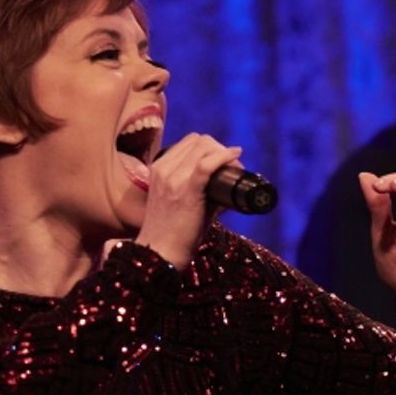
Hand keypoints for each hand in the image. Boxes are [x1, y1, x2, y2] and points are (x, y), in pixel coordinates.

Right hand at [135, 133, 242, 268]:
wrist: (160, 252)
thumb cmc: (172, 232)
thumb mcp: (178, 201)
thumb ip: (199, 189)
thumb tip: (229, 187)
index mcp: (159, 169)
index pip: (189, 143)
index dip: (211, 147)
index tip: (224, 161)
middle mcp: (164, 169)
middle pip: (199, 141)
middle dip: (220, 149)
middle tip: (234, 166)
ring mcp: (173, 179)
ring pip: (204, 148)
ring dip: (224, 154)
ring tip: (236, 168)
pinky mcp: (186, 190)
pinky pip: (207, 164)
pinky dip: (224, 157)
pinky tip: (236, 157)